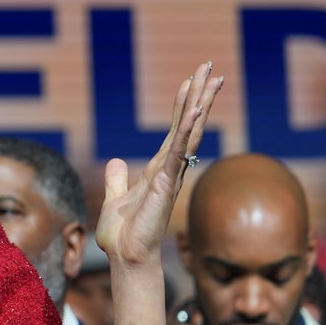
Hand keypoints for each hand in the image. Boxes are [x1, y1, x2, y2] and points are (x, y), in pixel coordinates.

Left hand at [96, 62, 221, 269]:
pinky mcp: (164, 185)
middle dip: (199, 95)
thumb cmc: (124, 235)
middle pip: (187, 125)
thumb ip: (117, 181)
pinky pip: (176, 153)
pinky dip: (185, 132)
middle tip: (211, 67)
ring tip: (211, 78)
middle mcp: (169, 169)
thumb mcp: (115, 200)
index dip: (183, 105)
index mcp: (158, 170)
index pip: (175, 131)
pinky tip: (195, 111)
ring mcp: (169, 176)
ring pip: (188, 134)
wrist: (126, 257)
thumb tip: (117, 162)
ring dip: (199, 104)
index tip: (191, 80)